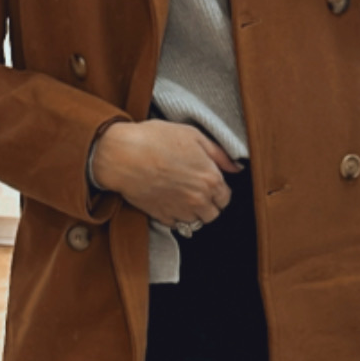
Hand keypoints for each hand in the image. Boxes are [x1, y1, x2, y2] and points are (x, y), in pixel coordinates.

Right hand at [92, 120, 241, 225]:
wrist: (123, 155)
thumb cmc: (155, 140)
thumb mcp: (193, 136)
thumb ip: (219, 154)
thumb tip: (236, 167)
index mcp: (210, 179)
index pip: (225, 198)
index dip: (218, 190)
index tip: (208, 183)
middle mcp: (199, 199)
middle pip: (213, 214)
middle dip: (208, 204)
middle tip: (195, 190)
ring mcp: (180, 210)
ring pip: (196, 222)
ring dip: (192, 212)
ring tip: (181, 196)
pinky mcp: (162, 217)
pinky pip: (176, 224)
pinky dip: (174, 216)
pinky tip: (167, 200)